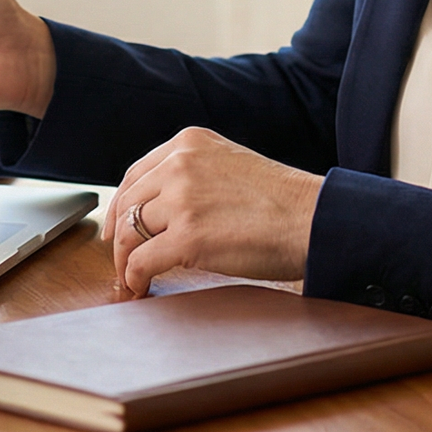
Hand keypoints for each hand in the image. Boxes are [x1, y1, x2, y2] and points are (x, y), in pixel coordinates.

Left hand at [107, 127, 322, 294]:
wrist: (314, 218)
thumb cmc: (283, 200)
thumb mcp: (231, 164)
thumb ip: (196, 174)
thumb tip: (162, 208)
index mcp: (189, 143)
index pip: (135, 175)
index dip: (119, 207)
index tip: (116, 228)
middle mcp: (180, 165)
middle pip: (127, 204)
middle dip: (118, 237)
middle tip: (121, 260)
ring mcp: (182, 200)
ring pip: (129, 234)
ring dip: (125, 262)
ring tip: (132, 279)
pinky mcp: (188, 237)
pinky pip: (141, 261)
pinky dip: (134, 278)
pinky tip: (141, 288)